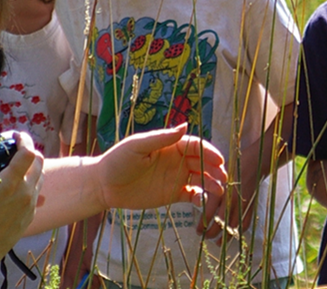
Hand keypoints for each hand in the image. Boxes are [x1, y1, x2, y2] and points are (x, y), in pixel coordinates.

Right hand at [0, 132, 43, 259]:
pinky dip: (31, 184)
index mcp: (9, 184)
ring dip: (32, 167)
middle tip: (15, 148)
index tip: (15, 135)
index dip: (24, 139)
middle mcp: (25, 193)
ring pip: (40, 178)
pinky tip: (17, 187)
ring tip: (16, 166)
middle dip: (29, 150)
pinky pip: (37, 194)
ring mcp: (30, 206)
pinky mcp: (30, 216)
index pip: (28, 153)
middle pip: (39, 162)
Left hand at [95, 124, 226, 209]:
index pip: (195, 146)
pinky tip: (202, 201)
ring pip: (200, 179)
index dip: (209, 152)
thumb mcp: (137, 146)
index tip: (218, 160)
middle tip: (223, 177)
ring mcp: (175, 178)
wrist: (104, 186)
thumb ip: (161, 138)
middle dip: (215, 168)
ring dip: (212, 183)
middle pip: (202, 162)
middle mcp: (176, 160)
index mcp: (170, 145)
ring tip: (219, 190)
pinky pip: (191, 195)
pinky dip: (200, 198)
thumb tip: (185, 125)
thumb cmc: (117, 161)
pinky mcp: (172, 195)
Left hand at [199, 154, 257, 240]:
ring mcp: (242, 205)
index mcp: (220, 192)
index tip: (198, 231)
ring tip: (218, 243)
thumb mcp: (217, 175)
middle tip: (205, 238)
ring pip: (232, 227)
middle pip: (219, 224)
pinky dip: (238, 231)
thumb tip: (200, 202)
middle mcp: (231, 200)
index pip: (208, 214)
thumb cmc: (233, 166)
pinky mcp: (251, 207)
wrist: (255, 163)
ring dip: (224, 237)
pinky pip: (245, 224)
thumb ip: (210, 189)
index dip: (202, 225)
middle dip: (211, 234)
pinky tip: (233, 235)